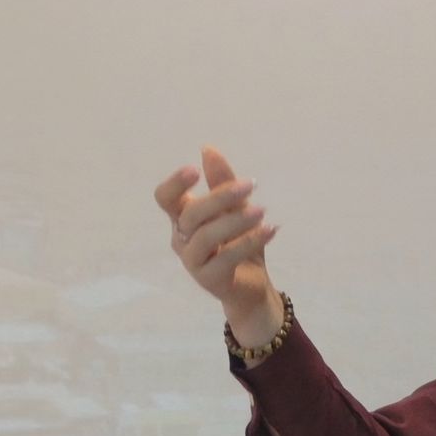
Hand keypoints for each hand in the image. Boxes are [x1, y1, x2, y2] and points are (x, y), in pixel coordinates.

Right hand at [153, 146, 281, 341]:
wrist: (252, 286)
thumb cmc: (238, 243)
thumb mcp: (235, 208)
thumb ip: (222, 183)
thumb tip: (208, 149)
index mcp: (183, 218)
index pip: (165, 199)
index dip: (175, 184)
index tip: (194, 169)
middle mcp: (182, 239)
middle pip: (191, 214)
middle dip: (220, 197)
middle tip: (251, 185)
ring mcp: (193, 261)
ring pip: (205, 237)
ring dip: (235, 221)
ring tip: (262, 211)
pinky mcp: (209, 280)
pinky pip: (225, 259)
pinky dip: (249, 242)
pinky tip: (270, 230)